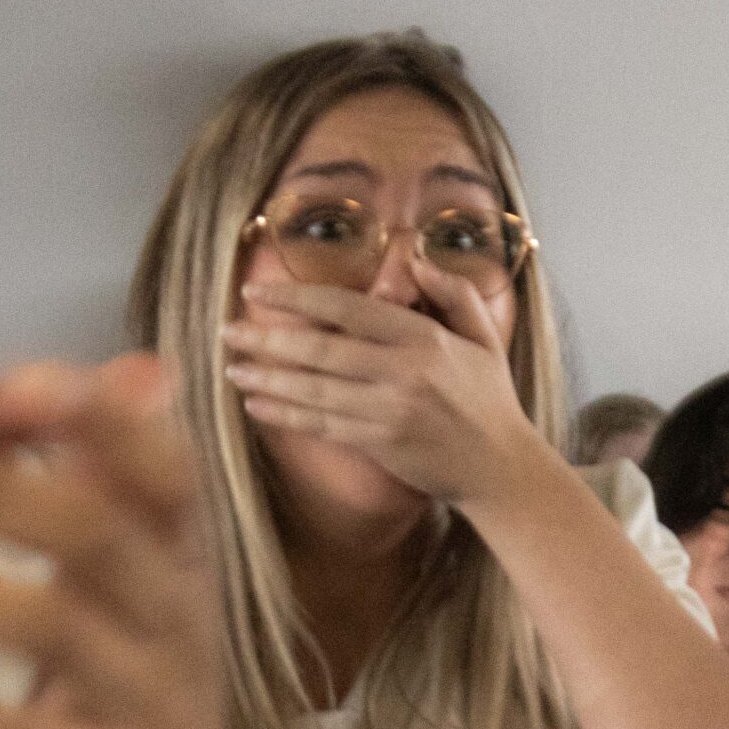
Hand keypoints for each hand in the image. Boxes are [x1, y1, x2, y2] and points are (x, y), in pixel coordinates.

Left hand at [0, 357, 266, 728]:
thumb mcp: (139, 619)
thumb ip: (125, 504)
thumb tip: (133, 372)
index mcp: (183, 584)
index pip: (163, 472)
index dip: (94, 418)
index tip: (11, 374)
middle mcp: (184, 636)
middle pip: (96, 531)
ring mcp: (155, 718)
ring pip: (56, 628)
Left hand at [221, 260, 546, 506]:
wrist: (500, 468)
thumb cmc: (490, 400)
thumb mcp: (484, 337)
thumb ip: (453, 293)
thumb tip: (417, 260)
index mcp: (423, 338)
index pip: (346, 307)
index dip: (297, 297)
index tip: (258, 292)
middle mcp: (403, 371)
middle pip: (318, 349)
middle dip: (266, 339)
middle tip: (228, 331)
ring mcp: (388, 410)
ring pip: (313, 389)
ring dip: (267, 378)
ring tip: (232, 368)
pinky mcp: (379, 443)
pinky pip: (321, 424)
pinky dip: (285, 413)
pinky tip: (257, 404)